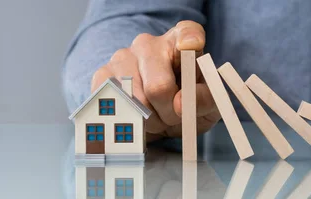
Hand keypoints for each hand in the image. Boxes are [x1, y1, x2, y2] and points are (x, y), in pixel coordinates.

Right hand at [91, 20, 220, 141]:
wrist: (160, 116)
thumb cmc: (186, 103)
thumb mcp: (207, 104)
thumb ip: (203, 100)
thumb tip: (179, 103)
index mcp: (180, 41)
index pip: (187, 33)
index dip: (190, 40)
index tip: (192, 47)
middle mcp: (148, 43)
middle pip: (159, 86)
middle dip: (169, 112)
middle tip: (174, 116)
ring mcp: (122, 56)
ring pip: (136, 101)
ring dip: (150, 120)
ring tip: (156, 116)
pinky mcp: (103, 75)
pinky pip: (115, 104)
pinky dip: (130, 120)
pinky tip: (138, 116)